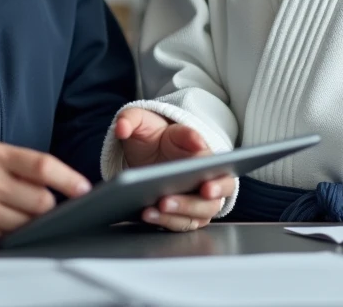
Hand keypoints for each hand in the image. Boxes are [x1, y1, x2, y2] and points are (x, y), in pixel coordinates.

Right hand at [0, 142, 90, 247]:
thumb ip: (26, 166)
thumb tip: (66, 186)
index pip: (42, 167)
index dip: (68, 179)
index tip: (84, 188)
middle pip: (41, 201)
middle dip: (48, 204)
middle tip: (40, 200)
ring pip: (27, 224)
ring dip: (30, 220)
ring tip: (14, 209)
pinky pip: (8, 239)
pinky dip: (10, 232)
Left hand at [114, 107, 234, 232]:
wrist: (147, 152)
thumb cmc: (153, 135)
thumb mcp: (142, 120)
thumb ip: (131, 119)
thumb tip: (122, 128)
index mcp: (204, 154)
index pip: (220, 169)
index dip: (217, 182)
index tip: (206, 187)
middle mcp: (207, 179)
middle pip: (212, 200)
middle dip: (190, 204)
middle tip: (166, 201)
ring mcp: (198, 200)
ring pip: (197, 216)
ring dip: (176, 215)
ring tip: (150, 210)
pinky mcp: (185, 214)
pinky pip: (180, 224)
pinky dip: (165, 222)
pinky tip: (146, 215)